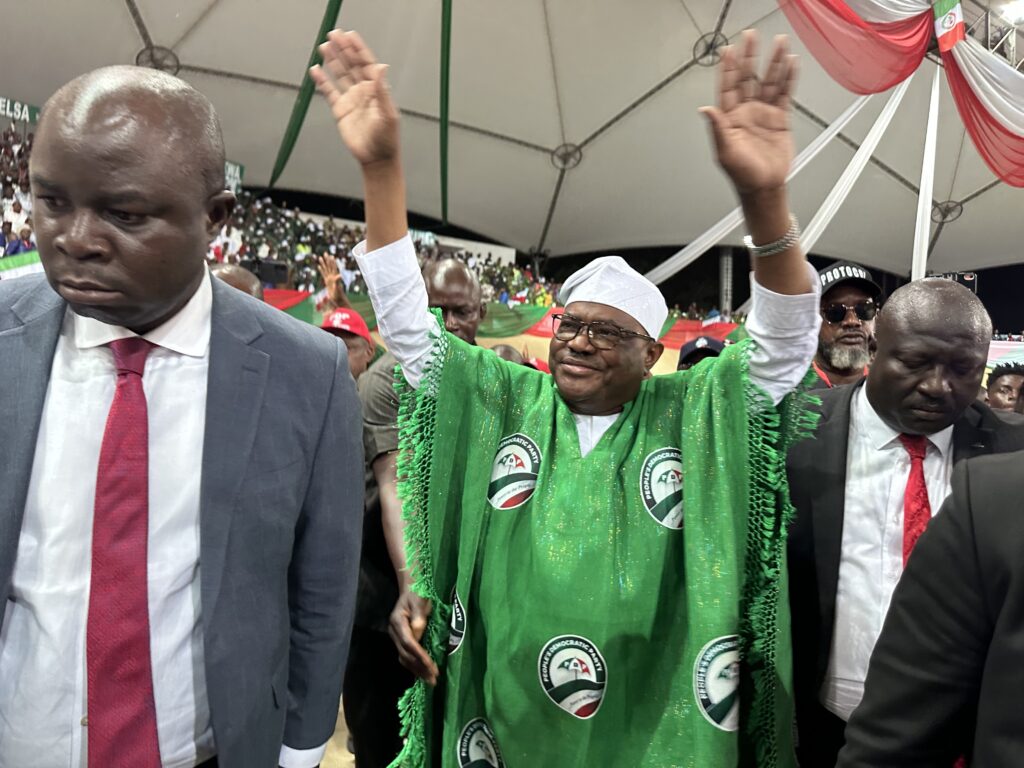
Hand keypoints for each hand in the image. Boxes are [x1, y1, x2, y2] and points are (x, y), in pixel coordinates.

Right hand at [311, 29, 399, 167]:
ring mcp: (351, 99)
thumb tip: (381, 66)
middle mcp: (363, 91)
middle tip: (333, 34)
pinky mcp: (340, 111)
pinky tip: (315, 70)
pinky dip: (322, 81)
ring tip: (324, 46)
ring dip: (333, 61)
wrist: (376, 159)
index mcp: (376, 89)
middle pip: (351, 65)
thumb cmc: (387, 139)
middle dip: (343, 50)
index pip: (366, 64)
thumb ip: (382, 91)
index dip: (358, 49)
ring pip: (340, 75)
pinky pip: (329, 92)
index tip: (349, 35)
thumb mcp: (388, 114)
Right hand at [317, 253, 349, 307]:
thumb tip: (339, 275)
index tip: (330, 256)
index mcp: (335, 277)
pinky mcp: (327, 282)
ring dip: (323, 263)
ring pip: (326, 269)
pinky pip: (323, 274)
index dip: (332, 262)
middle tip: (325, 253)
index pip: (333, 268)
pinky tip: (319, 266)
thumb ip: (338, 281)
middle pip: (329, 266)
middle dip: (327, 260)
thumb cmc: (338, 295)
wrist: (338, 300)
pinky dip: (321, 270)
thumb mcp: (337, 288)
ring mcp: (329, 279)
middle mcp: (332, 277)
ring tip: (320, 257)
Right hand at [388, 589, 438, 684]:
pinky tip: (423, 672)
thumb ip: (419, 615)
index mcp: (397, 621)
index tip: (431, 666)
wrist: (410, 590)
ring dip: (417, 670)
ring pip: (404, 658)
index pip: (408, 643)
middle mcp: (393, 632)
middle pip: (405, 654)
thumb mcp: (419, 600)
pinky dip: (414, 665)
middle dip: (419, 667)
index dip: (419, 655)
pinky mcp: (400, 640)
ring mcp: (395, 637)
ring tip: (430, 680)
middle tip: (433, 679)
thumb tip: (418, 632)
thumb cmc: (417, 593)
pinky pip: (406, 656)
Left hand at [701, 31, 797, 196]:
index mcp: (730, 118)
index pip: (728, 87)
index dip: (728, 69)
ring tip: (780, 43)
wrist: (765, 187)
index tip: (729, 50)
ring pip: (769, 82)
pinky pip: (785, 93)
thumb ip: (717, 129)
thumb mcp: (725, 153)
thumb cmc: (742, 174)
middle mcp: (746, 112)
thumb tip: (705, 110)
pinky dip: (789, 78)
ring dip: (774, 62)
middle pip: (748, 78)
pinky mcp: (780, 118)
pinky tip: (792, 64)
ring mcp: (763, 113)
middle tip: (752, 37)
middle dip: (750, 57)